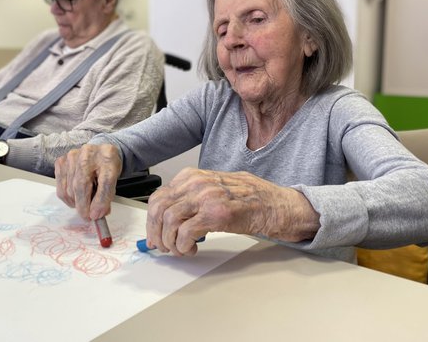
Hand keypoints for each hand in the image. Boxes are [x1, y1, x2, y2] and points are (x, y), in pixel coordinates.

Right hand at [54, 144, 122, 219]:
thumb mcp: (114, 179)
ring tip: (85, 201)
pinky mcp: (61, 162)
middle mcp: (87, 153)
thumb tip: (96, 214)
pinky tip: (76, 196)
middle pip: (81, 187)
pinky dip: (68, 198)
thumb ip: (106, 197)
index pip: (105, 181)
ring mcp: (71, 157)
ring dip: (76, 203)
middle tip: (90, 215)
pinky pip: (61, 189)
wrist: (99, 151)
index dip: (100, 201)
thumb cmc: (106, 165)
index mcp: (106, 156)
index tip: (95, 216)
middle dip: (84, 206)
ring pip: (69, 191)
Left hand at [146, 168, 319, 255]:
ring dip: (170, 242)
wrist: (276, 204)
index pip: (158, 197)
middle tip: (163, 247)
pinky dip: (183, 246)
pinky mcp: (216, 215)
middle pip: (158, 209)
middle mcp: (196, 183)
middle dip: (156, 233)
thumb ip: (190, 197)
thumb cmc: (248, 198)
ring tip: (180, 250)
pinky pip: (186, 234)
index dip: (151, 220)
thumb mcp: (213, 189)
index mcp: (192, 176)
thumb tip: (168, 216)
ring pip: (169, 222)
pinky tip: (192, 250)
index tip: (155, 234)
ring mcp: (206, 198)